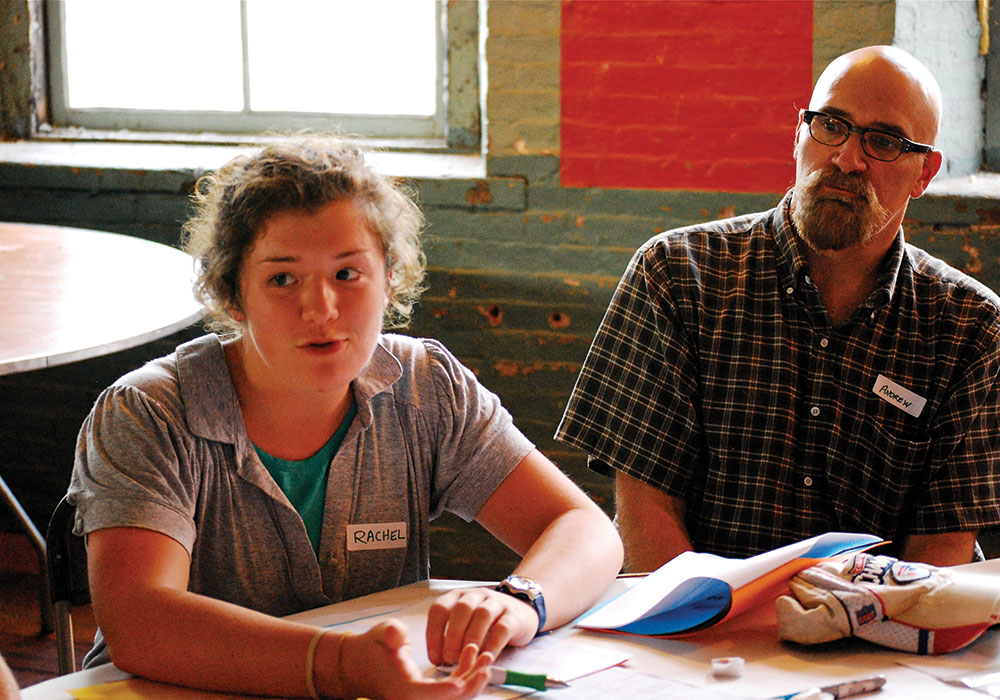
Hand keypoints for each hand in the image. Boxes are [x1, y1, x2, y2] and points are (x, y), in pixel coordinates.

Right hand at [339, 620, 491, 699]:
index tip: (466, 677)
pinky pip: (451, 691)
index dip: (449, 689)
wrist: (360, 663)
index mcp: (404, 690)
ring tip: (485, 656)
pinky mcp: (428, 695)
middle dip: (472, 684)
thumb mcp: (382, 634)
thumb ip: (391, 634)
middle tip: (487, 663)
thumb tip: (395, 635)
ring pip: (455, 698)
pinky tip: (470, 654)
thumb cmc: (372, 647)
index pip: (431, 695)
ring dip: (472, 679)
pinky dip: (464, 676)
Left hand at [425, 587, 538, 665]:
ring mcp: (497, 603)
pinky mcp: (514, 616)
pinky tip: (486, 657)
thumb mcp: (466, 622)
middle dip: (453, 635)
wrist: (521, 612)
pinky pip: (502, 628)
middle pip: (461, 609)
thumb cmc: (487, 622)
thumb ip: (452, 636)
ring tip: (467, 657)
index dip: (434, 633)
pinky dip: (493, 644)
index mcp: (459, 596)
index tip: (434, 656)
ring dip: (472, 638)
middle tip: (449, 659)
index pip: (440, 608)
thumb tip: (439, 659)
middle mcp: (476, 595)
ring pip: (482, 615)